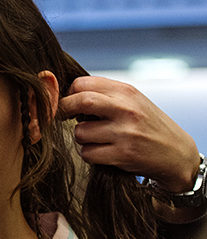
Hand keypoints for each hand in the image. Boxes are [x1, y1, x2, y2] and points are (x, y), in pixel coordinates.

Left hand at [60, 76, 199, 193]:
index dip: (69, 94)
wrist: (176, 153)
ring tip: (94, 138)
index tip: (69, 103)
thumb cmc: (147, 125)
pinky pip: (87, 153)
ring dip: (81, 138)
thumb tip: (67, 94)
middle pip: (81, 101)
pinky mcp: (122, 155)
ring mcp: (125, 133)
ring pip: (80, 132)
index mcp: (126, 91)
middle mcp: (126, 109)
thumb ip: (105, 95)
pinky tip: (101, 152)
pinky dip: (88, 154)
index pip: (83, 83)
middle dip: (64, 110)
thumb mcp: (132, 101)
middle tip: (63, 117)